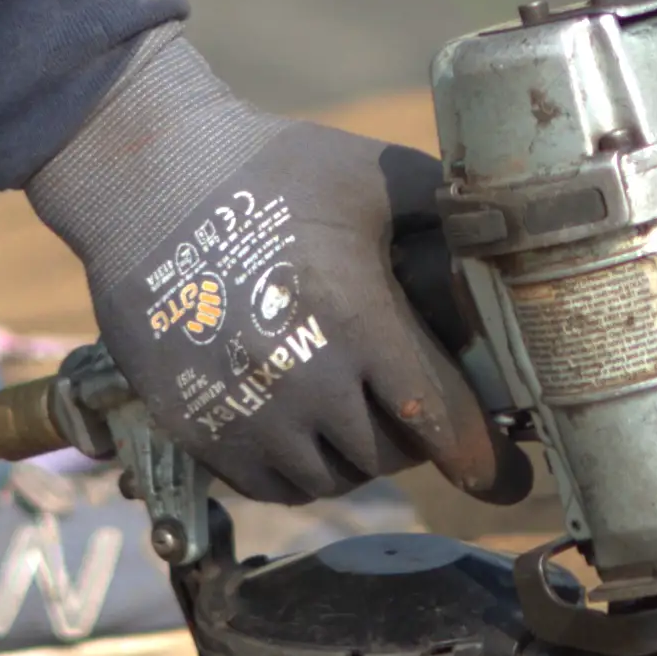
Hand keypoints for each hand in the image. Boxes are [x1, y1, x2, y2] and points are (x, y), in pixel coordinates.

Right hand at [24, 30, 503, 502]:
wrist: (144, 180)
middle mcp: (302, 379)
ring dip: (355, 457)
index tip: (512, 482)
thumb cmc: (269, 169)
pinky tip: (304, 425)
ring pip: (330, 479)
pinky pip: (269, 485)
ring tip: (358, 410)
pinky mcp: (197, 426)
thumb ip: (446, 215)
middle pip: (389, 456)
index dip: (485, 462)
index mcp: (356, 318)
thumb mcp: (370, 175)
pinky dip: (299, 469)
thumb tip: (512, 247)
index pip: (441, 422)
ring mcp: (244, 411)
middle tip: (416, 408)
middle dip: (415, 439)